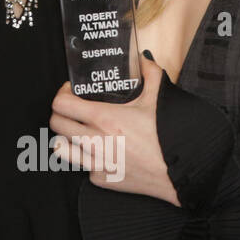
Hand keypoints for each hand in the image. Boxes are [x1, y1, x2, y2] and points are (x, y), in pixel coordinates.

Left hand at [48, 52, 180, 204]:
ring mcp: (96, 162)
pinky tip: (101, 153)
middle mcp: (94, 141)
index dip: (62, 94)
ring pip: (60, 148)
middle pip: (56, 124)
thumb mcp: (160, 99)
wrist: (183, 172)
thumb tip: (144, 59)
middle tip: (73, 110)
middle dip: (62, 113)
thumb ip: (150, 74)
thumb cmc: (170, 137)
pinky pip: (84, 168)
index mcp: (103, 118)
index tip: (71, 92)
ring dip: (66, 138)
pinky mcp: (102, 180)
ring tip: (78, 132)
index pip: (61, 104)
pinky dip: (89, 160)